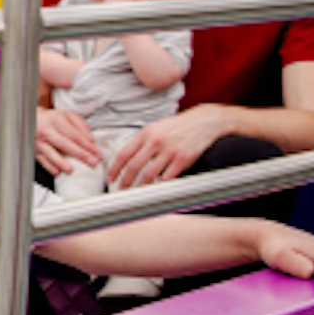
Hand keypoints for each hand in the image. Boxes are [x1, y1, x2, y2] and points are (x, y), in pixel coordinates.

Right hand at [36, 108, 99, 176]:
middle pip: (65, 144)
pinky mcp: (32, 149)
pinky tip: (57, 172)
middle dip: (80, 155)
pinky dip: (49, 166)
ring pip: (50, 153)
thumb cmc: (52, 119)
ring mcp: (38, 140)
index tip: (98, 154)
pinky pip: (41, 159)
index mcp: (56, 120)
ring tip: (71, 170)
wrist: (30, 118)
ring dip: (61, 162)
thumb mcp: (67, 115)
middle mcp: (46, 130)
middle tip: (92, 163)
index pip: (75, 135)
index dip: (88, 145)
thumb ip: (80, 124)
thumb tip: (91, 139)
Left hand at [108, 105, 231, 188]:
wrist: (203, 122)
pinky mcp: (182, 159)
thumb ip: (141, 142)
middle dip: (125, 181)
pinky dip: (160, 185)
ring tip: (137, 192)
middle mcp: (155, 142)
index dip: (114, 168)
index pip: (123, 154)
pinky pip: (167, 177)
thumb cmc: (177, 126)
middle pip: (134, 166)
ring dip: (141, 186)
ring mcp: (169, 151)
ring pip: (149, 174)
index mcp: (145, 133)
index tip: (110, 178)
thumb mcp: (155, 128)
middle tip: (122, 189)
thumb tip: (127, 158)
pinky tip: (156, 188)